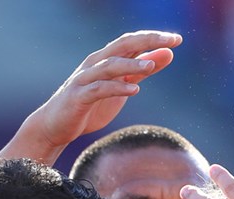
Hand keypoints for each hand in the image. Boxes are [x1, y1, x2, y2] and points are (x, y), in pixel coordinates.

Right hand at [0, 31, 182, 164]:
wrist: (56, 126)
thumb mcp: (122, 85)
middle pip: (122, 45)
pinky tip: (134, 89)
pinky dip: (117, 88)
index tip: (177, 39)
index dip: (153, 37)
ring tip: (152, 64)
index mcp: (106, 59)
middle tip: (170, 40)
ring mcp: (85, 79)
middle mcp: (95, 63)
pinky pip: (99, 89)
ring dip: (132, 64)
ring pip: (110, 65)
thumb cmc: (90, 105)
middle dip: (147, 40)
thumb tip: (167, 53)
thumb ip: (142, 69)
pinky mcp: (78, 96)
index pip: (131, 41)